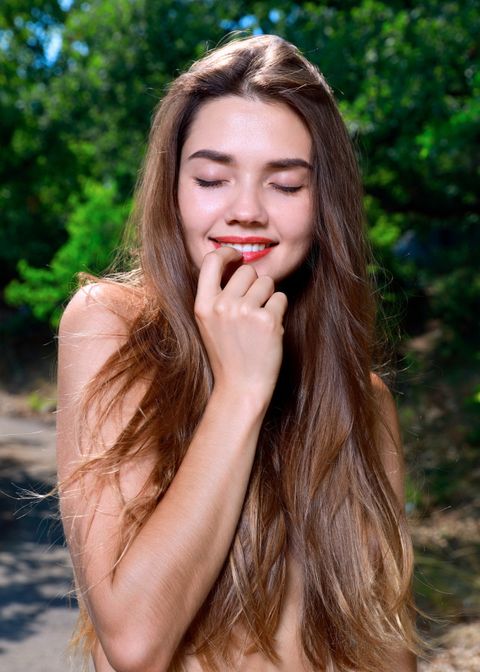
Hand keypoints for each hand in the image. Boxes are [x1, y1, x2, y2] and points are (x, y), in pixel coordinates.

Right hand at [194, 247, 287, 403]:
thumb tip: (235, 263)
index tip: (236, 257)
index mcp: (203, 305)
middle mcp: (221, 306)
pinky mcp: (267, 320)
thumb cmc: (229, 354)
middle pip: (247, 271)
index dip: (227, 254)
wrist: (241, 387)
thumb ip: (216, 295)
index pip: (211, 261)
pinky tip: (270, 330)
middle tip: (253, 307)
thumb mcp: (209, 323)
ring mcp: (244, 312)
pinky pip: (281, 298)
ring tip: (259, 322)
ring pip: (267, 283)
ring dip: (269, 298)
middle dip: (255, 284)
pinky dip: (279, 311)